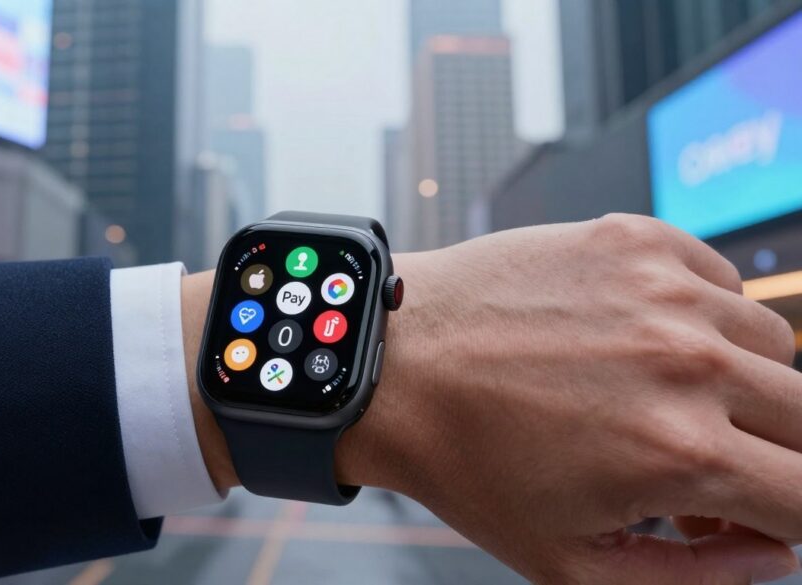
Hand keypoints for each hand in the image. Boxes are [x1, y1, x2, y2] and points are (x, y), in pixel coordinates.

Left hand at [333, 214, 801, 583]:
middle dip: (777, 452)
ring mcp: (663, 291)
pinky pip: (722, 280)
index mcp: (678, 453)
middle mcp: (685, 363)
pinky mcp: (635, 240)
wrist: (395, 365)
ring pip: (774, 345)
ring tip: (668, 398)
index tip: (759, 512)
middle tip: (709, 461)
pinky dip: (704, 315)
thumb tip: (772, 555)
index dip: (791, 515)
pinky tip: (643, 338)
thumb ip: (690, 578)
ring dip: (742, 383)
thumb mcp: (567, 562)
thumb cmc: (465, 461)